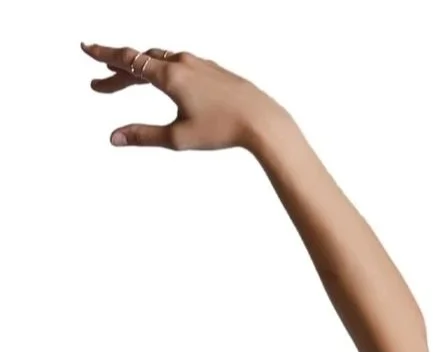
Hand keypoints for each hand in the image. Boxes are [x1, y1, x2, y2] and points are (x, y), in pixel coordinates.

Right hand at [83, 43, 279, 151]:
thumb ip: (143, 136)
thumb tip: (113, 138)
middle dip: (119, 71)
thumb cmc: (224, 130)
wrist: (264, 122)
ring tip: (126, 77)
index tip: (86, 48)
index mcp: (169, 75)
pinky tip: (163, 79)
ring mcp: (200, 65)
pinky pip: (180, 64)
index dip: (104, 54)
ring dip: (141, 68)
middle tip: (100, 84)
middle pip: (141, 62)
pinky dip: (163, 69)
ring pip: (161, 60)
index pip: (128, 60)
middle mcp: (182, 63)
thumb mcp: (178, 138)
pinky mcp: (214, 71)